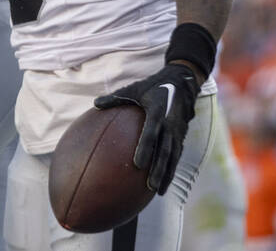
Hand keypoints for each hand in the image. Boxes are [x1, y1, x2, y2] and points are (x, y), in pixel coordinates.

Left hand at [94, 63, 199, 193]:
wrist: (181, 83)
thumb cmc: (152, 87)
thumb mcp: (134, 88)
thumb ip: (116, 98)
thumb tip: (95, 105)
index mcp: (157, 110)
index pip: (151, 131)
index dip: (145, 147)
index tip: (137, 163)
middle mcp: (169, 123)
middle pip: (165, 150)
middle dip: (158, 169)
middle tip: (149, 185)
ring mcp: (177, 131)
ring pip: (172, 156)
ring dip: (166, 174)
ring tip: (158, 191)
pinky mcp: (181, 136)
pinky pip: (177, 156)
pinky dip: (171, 170)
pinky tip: (163, 185)